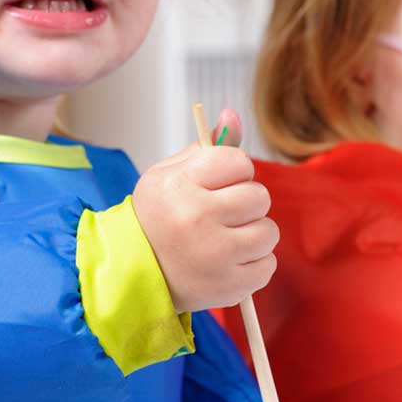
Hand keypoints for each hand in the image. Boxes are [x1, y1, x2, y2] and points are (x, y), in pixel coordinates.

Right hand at [133, 124, 276, 312]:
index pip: (238, 161)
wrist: (133, 274)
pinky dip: (253, 263)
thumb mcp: (170, 174)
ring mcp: (215, 255)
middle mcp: (197, 218)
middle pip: (259, 197)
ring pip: (268, 232)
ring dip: (253, 233)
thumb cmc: (159, 217)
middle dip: (246, 203)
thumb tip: (233, 115)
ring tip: (226, 239)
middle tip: (222, 214)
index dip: (234, 171)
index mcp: (181, 185)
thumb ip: (207, 146)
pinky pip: (268, 265)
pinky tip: (228, 261)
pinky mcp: (229, 286)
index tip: (218, 184)